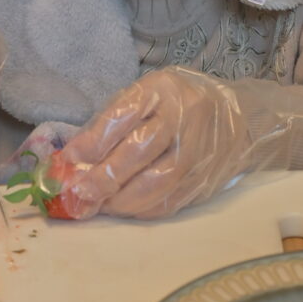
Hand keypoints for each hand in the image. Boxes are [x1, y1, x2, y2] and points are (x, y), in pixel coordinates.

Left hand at [60, 68, 250, 218]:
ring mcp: (198, 152)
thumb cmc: (173, 105)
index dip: (93, 141)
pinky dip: (140, 210)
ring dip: (120, 200)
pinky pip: (168, 202)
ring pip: (156, 184)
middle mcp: (183, 119)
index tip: (69, 159)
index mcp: (161, 91)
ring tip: (96, 205)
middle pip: (139, 152)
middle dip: (104, 177)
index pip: (123, 116)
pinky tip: (122, 209)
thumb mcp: (144, 96)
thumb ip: (111, 123)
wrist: (233, 118)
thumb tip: (76, 160)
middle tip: (79, 193)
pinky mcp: (204, 180)